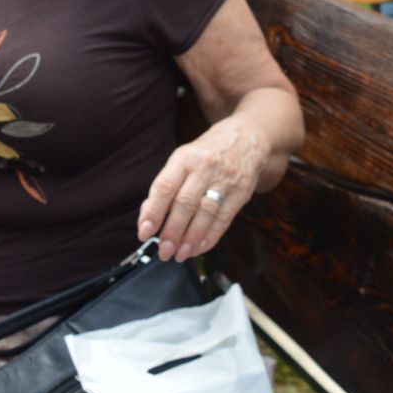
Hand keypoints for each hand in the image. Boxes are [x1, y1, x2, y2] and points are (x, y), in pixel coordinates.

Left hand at [137, 115, 266, 262]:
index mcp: (184, 157)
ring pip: (205, 214)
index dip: (153, 212)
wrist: (247, 137)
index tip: (144, 232)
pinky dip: (210, 237)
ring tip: (180, 254)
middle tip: (164, 251)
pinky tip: (199, 248)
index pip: (164, 187)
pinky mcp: (241, 193)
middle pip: (185, 203)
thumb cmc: (207, 152)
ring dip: (191, 239)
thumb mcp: (183, 159)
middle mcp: (204, 167)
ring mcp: (225, 180)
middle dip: (172, 232)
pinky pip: (224, 219)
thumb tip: (147, 216)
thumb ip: (165, 186)